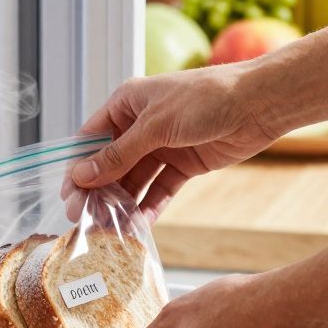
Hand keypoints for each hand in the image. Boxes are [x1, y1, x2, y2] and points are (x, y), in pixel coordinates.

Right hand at [71, 62, 285, 221]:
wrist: (257, 104)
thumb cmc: (206, 98)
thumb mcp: (155, 126)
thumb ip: (119, 154)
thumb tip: (82, 175)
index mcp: (127, 103)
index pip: (91, 140)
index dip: (78, 168)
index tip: (69, 196)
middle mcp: (141, 125)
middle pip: (110, 164)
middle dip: (98, 191)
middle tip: (85, 220)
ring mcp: (162, 146)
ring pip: (134, 180)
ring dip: (122, 203)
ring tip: (110, 229)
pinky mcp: (183, 164)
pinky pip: (160, 189)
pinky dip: (149, 206)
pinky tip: (139, 225)